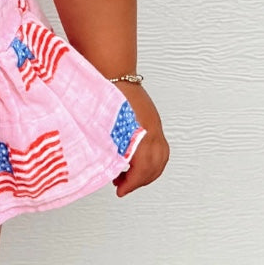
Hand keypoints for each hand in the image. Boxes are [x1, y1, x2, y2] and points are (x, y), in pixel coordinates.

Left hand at [112, 82, 168, 196]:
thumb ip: (108, 151)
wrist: (113, 73)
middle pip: (155, 166)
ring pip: (161, 158)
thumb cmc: (105, 96)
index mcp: (139, 135)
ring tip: (128, 175)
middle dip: (140, 180)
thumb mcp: (102, 129)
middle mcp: (151, 131)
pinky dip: (151, 159)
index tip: (120, 191)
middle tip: (122, 186)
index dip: (131, 184)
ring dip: (147, 172)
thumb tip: (106, 170)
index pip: (141, 169)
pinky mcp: (154, 121)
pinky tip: (134, 160)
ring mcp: (155, 125)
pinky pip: (160, 147)